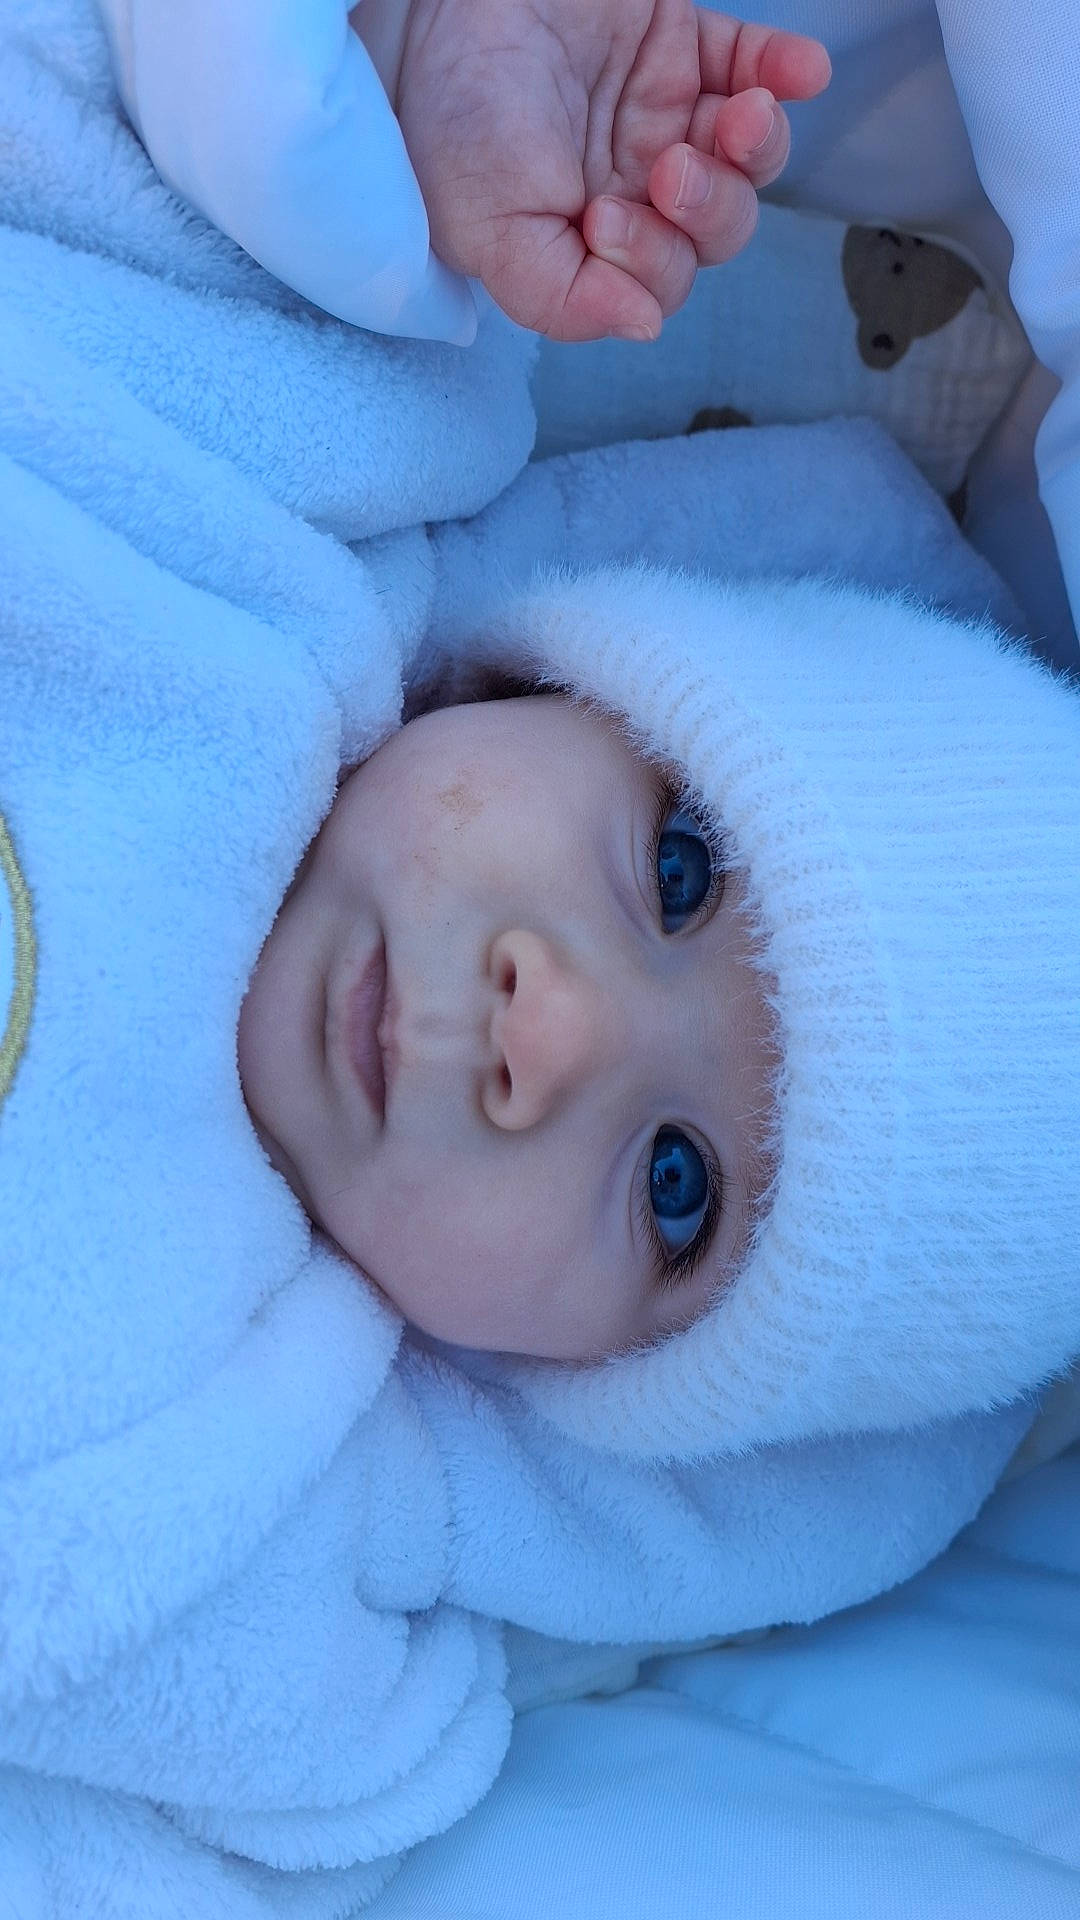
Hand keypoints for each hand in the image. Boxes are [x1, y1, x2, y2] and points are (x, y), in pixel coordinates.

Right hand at [366, 1, 829, 340]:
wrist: (436, 6)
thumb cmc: (449, 118)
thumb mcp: (489, 235)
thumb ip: (562, 298)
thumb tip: (645, 326)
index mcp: (590, 242)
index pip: (661, 283)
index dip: (652, 264)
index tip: (601, 218)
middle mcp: (634, 185)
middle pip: (716, 230)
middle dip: (708, 212)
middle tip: (667, 173)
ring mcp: (664, 113)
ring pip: (746, 159)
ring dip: (759, 150)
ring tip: (738, 122)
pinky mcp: (682, 42)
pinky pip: (756, 65)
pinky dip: (787, 72)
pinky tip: (801, 74)